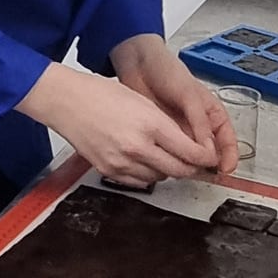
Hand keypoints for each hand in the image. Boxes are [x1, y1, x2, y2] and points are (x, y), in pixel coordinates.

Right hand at [17, 63, 215, 183]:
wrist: (65, 102)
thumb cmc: (99, 94)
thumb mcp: (141, 102)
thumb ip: (165, 125)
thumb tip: (186, 143)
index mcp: (150, 125)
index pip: (191, 152)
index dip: (206, 158)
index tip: (211, 157)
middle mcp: (137, 147)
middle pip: (179, 170)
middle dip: (192, 168)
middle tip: (196, 163)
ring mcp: (122, 163)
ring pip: (160, 178)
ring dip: (169, 170)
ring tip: (166, 157)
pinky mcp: (109, 171)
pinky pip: (139, 182)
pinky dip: (148, 175)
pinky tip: (145, 161)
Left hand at [110, 35, 238, 176]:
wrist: (139, 64)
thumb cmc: (168, 71)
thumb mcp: (189, 96)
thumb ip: (199, 123)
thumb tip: (208, 151)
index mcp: (212, 114)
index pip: (227, 140)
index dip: (229, 156)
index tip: (225, 169)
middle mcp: (198, 125)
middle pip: (209, 152)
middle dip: (207, 164)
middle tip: (201, 173)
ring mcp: (180, 131)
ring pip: (189, 155)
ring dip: (188, 163)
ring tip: (184, 169)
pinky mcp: (163, 134)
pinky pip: (170, 151)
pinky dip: (170, 158)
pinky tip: (167, 162)